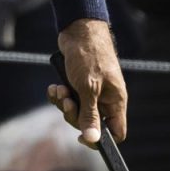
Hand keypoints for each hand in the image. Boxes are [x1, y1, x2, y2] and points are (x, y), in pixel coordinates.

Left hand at [49, 17, 127, 145]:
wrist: (78, 30)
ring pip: (76, 110)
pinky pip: (67, 97)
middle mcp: (106, 99)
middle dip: (74, 114)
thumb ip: (90, 115)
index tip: (82, 137)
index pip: (116, 132)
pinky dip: (59, 94)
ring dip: (64, 102)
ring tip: (59, 89)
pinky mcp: (77, 82)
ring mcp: (91, 90)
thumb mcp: (88, 89)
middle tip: (67, 101)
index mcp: (116, 102)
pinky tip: (53, 86)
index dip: (102, 139)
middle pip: (91, 123)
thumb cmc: (89, 57)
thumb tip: (93, 140)